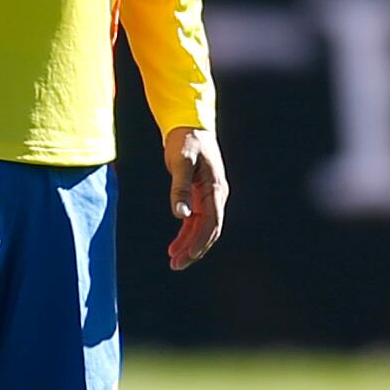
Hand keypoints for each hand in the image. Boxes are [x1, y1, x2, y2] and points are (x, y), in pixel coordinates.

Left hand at [163, 125, 228, 269]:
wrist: (189, 124)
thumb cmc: (186, 141)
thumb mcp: (181, 163)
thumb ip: (180, 188)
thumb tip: (180, 215)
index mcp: (215, 189)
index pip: (211, 223)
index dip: (199, 242)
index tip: (186, 257)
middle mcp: (215, 195)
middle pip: (208, 230)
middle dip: (193, 249)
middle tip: (176, 265)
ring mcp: (209, 196)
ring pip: (201, 228)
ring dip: (189, 244)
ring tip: (174, 260)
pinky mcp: (200, 194)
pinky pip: (195, 220)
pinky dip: (186, 233)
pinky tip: (175, 245)